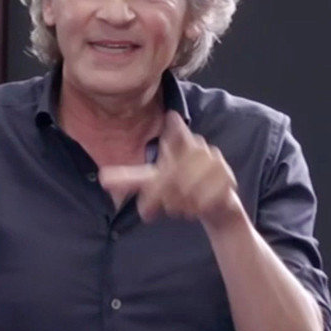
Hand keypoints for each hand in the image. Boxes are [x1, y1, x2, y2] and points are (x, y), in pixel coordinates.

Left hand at [98, 110, 244, 228]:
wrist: (215, 205)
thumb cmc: (181, 188)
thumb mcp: (153, 183)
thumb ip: (130, 179)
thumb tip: (102, 177)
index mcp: (181, 145)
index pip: (177, 133)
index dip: (175, 128)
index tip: (172, 117)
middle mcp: (199, 149)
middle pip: (172, 172)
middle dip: (156, 196)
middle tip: (146, 214)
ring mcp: (216, 163)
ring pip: (187, 186)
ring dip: (177, 204)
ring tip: (175, 209)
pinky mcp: (228, 179)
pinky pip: (207, 197)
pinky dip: (196, 208)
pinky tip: (194, 210)